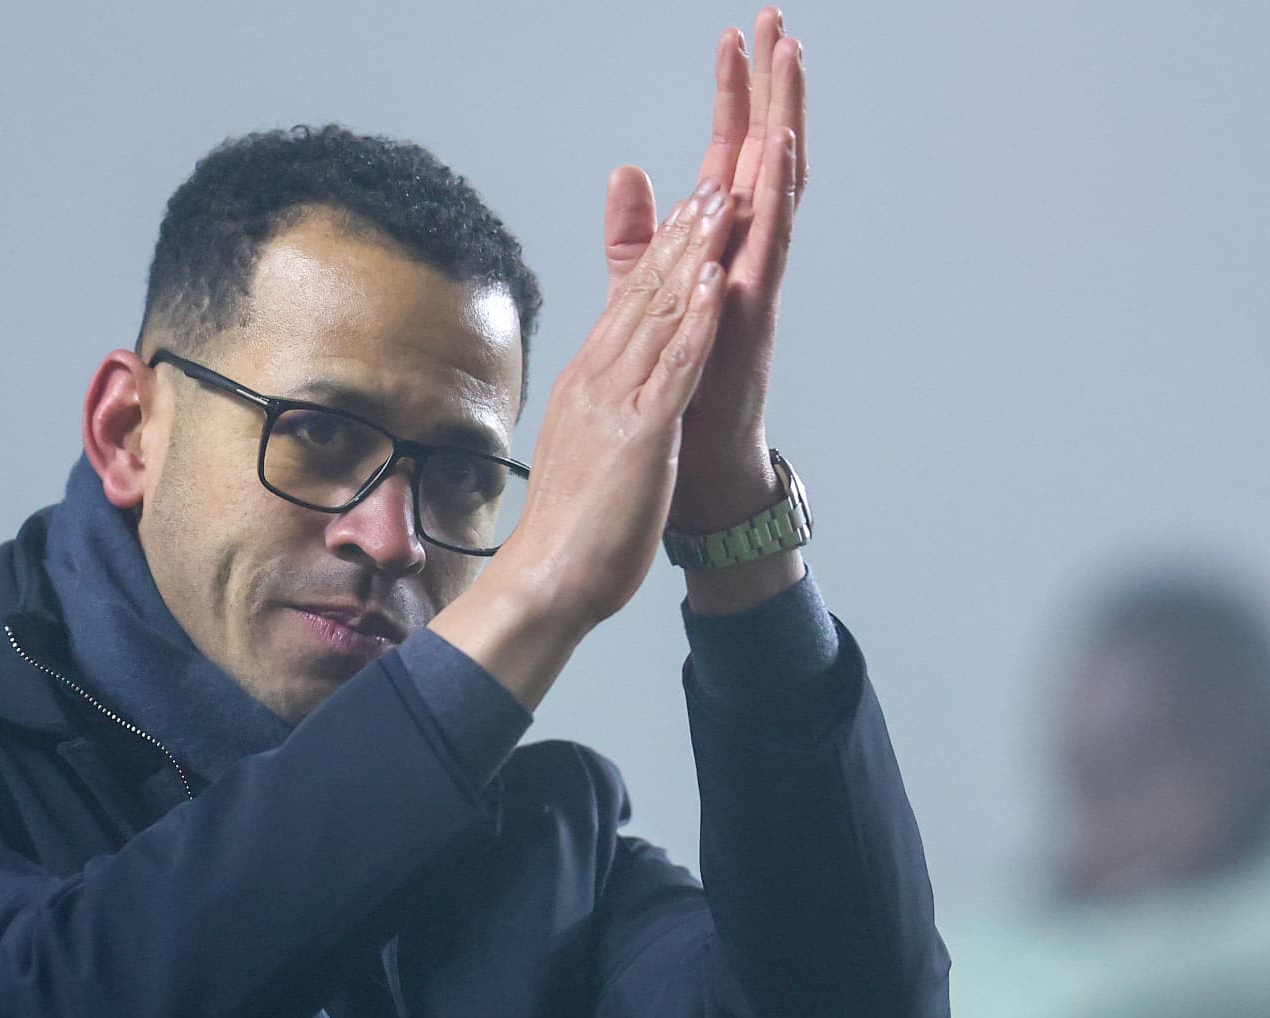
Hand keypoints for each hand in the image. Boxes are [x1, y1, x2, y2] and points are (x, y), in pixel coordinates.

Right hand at [430, 179, 734, 707]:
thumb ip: (601, 410)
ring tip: (720, 206)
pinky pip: (674, 366)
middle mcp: (596, 381)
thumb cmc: (571, 530)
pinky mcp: (641, 434)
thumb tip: (606, 392)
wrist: (549, 580)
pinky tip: (716, 282)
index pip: (627, 305)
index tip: (686, 212)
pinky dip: (697, 320)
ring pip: (659, 314)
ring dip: (693, 256)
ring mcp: (617, 404)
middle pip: (642, 294)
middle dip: (681, 237)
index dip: (660, 254)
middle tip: (711, 184)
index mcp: (587, 384)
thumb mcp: (588, 450)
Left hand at [603, 8, 806, 530]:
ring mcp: (757, 281)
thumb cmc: (678, 386)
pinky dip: (776, 196)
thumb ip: (636, 236)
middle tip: (776, 22)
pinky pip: (773, 244)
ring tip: (790, 61)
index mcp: (718, 248)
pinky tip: (779, 150)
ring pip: (779, 187)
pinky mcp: (757, 314)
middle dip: (770, 89)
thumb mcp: (644, 296)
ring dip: (784, 121)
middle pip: (763, 156)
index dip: (731, 98)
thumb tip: (627, 169)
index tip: (735, 36)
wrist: (693, 467)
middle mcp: (746, 255)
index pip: (727, 156)